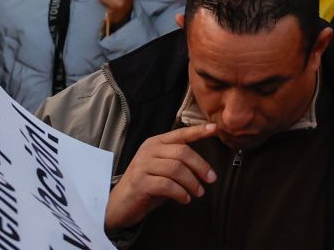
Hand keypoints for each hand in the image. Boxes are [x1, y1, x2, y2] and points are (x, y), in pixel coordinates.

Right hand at [104, 123, 218, 231]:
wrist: (119, 204)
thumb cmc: (146, 185)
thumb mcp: (162, 169)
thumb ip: (178, 162)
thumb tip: (205, 167)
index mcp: (155, 143)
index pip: (180, 134)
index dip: (198, 131)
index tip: (215, 129)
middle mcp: (148, 150)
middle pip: (182, 152)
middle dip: (201, 166)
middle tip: (211, 179)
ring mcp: (143, 166)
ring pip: (176, 169)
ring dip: (192, 182)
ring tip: (198, 192)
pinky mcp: (140, 183)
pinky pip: (167, 185)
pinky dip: (180, 193)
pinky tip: (185, 199)